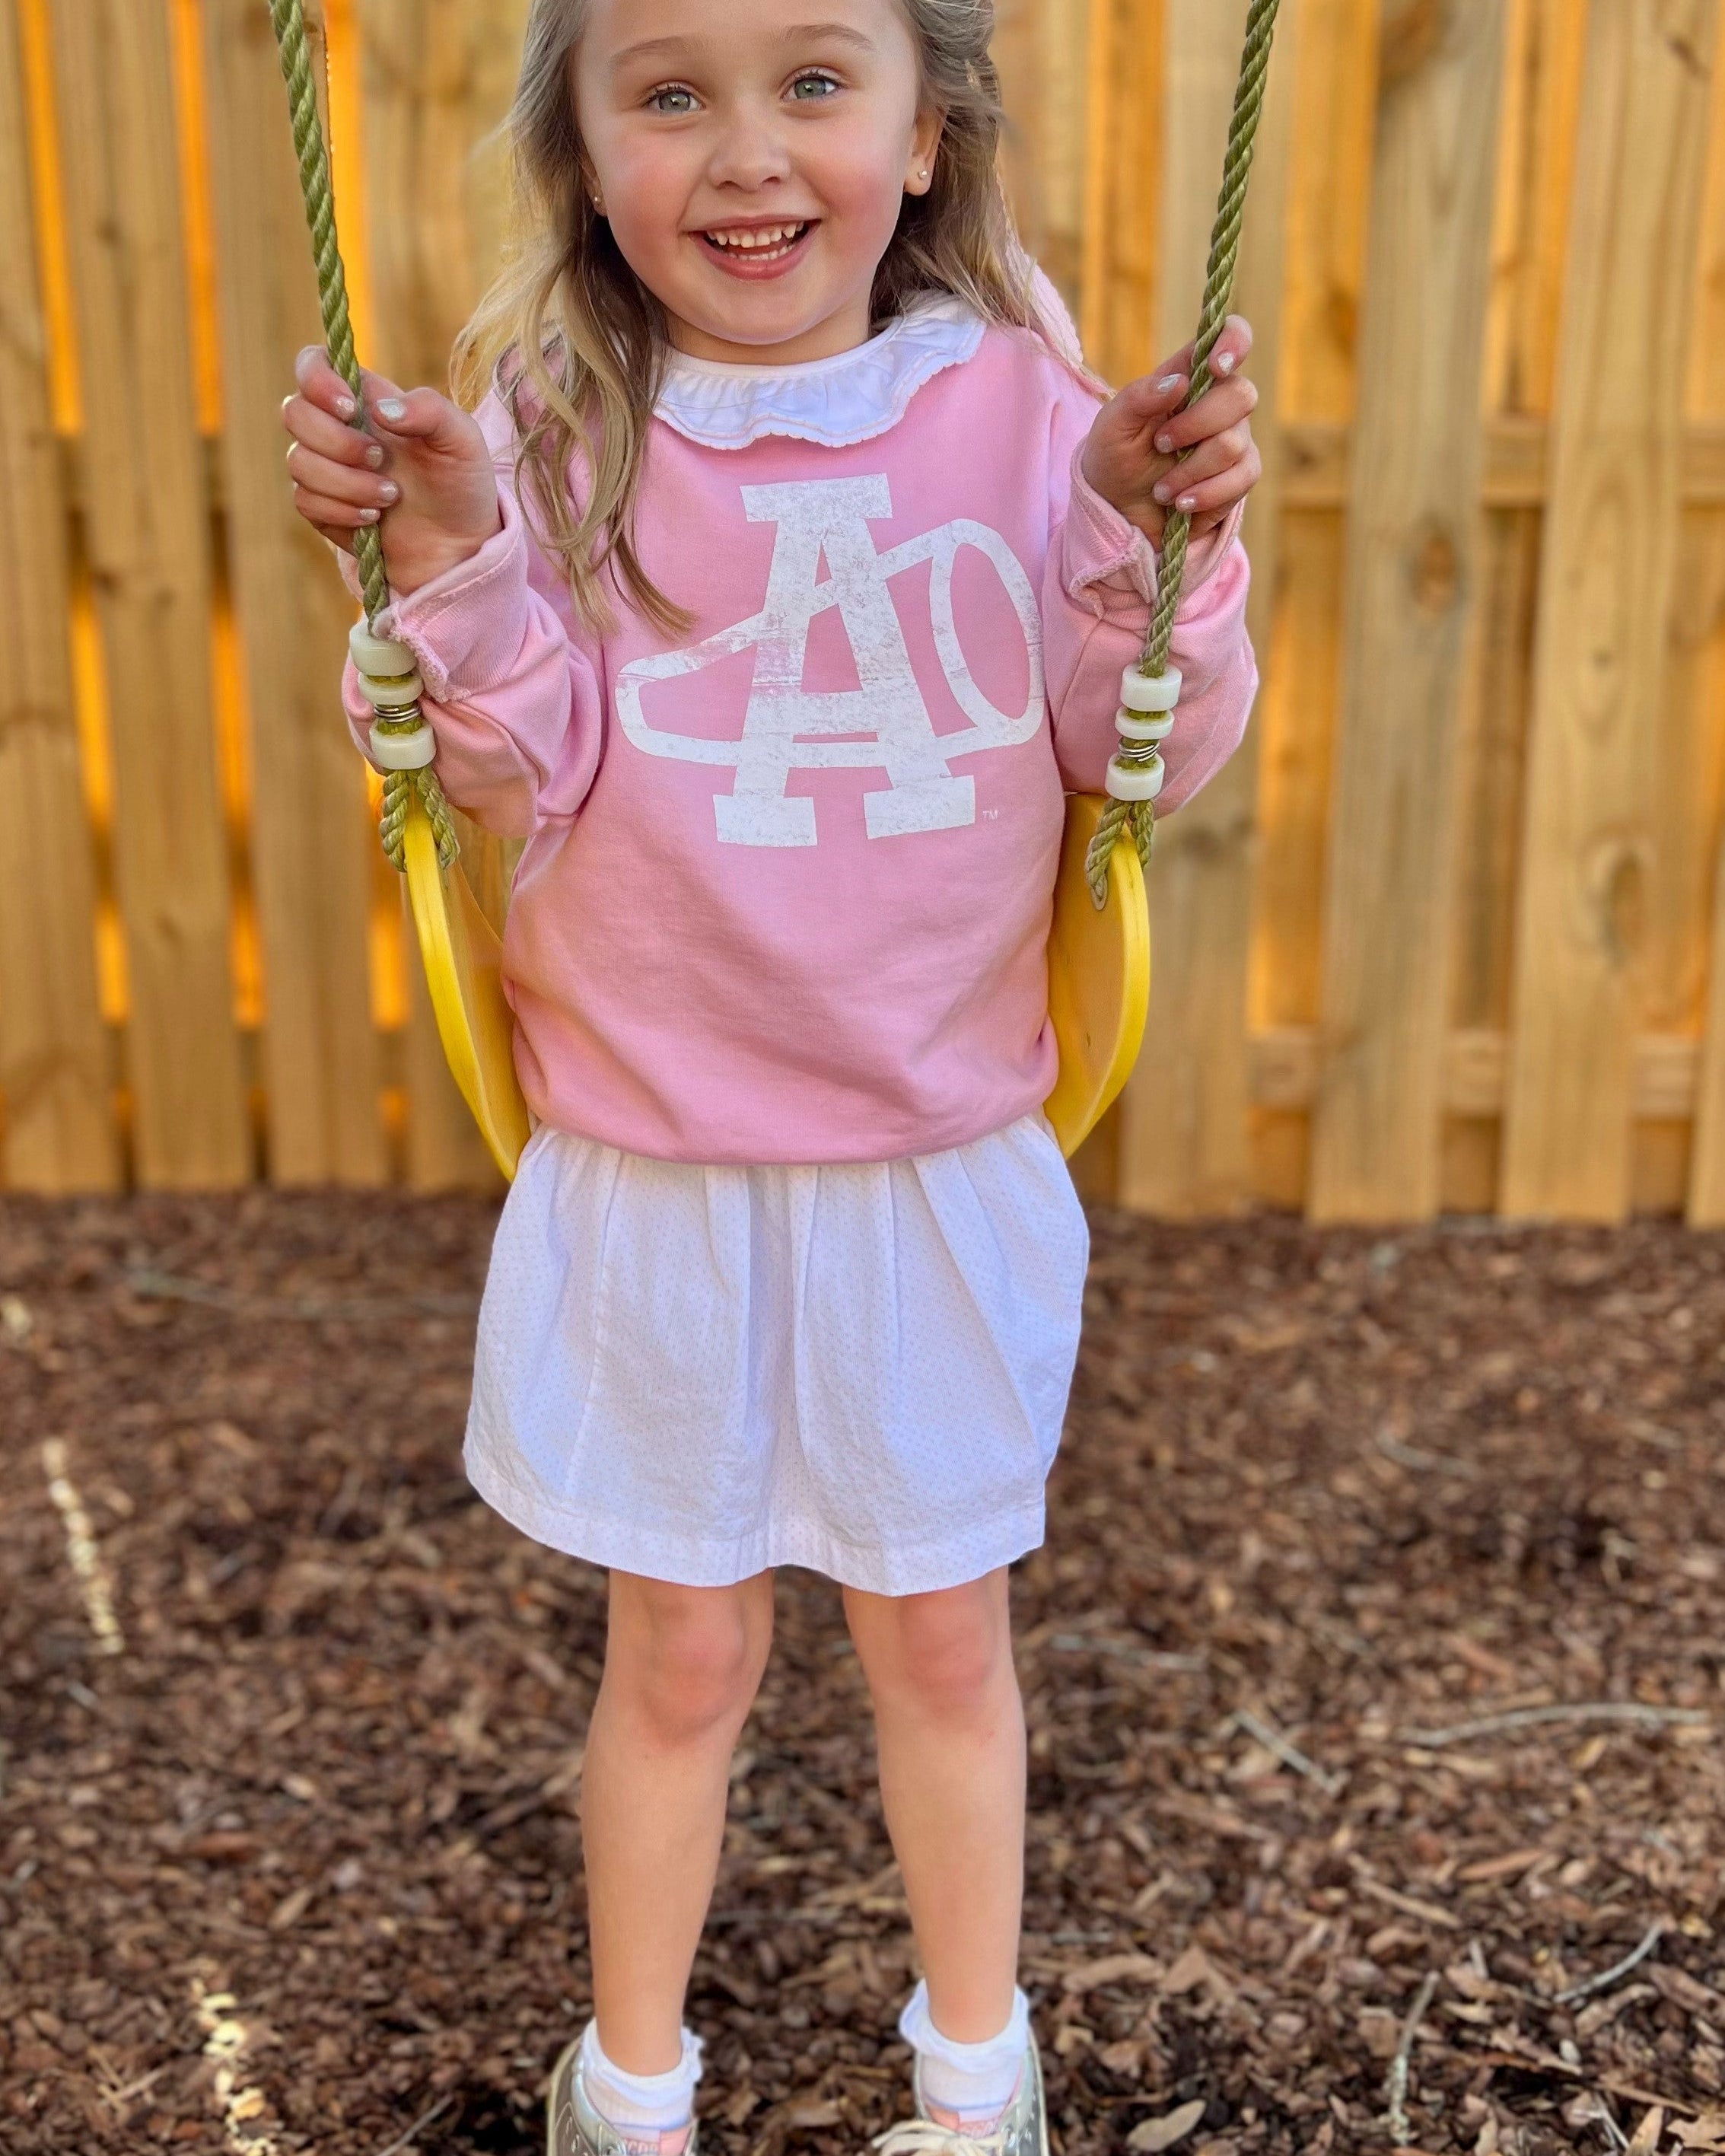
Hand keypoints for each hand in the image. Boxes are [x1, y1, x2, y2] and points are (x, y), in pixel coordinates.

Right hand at [281, 346, 502, 598]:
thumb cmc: (460, 483)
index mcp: (366, 399)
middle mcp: (337, 428)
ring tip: (390, 496)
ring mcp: (325, 468)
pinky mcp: (321, 508)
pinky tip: (373, 519)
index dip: (318, 379)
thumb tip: (381, 409)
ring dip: (346, 483)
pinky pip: (305, 501)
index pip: (313, 364)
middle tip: (381, 460)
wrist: (459, 545)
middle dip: (337, 442)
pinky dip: (341, 511)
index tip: (350, 409)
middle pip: (294, 413)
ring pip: (298, 462)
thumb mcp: (461, 439)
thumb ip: (429, 409)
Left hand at [1081, 314, 1260, 549]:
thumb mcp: (1112, 426)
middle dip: (1197, 424)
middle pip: (1240, 394)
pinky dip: (1207, 494)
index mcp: (1190, 376)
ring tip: (1161, 488)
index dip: (1232, 342)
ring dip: (1190, 471)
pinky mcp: (1240, 476)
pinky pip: (1242, 478)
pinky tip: (1182, 503)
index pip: (1229, 337)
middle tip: (1161, 444)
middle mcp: (1218, 402)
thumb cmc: (1115, 460)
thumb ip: (1140, 397)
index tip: (1215, 367)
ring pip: (1234, 443)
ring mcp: (1234, 438)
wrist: (1120, 514)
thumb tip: (1180, 383)